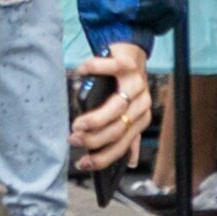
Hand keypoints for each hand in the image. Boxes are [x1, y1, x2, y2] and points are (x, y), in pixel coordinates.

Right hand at [67, 44, 150, 172]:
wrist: (132, 51)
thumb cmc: (124, 83)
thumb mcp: (129, 111)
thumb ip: (128, 134)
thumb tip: (130, 162)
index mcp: (141, 118)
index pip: (123, 144)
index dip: (103, 157)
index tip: (83, 164)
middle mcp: (142, 103)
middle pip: (119, 128)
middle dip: (95, 139)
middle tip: (74, 140)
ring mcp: (136, 83)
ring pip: (117, 106)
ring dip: (95, 119)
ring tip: (76, 124)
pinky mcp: (127, 64)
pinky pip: (108, 68)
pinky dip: (90, 70)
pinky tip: (77, 75)